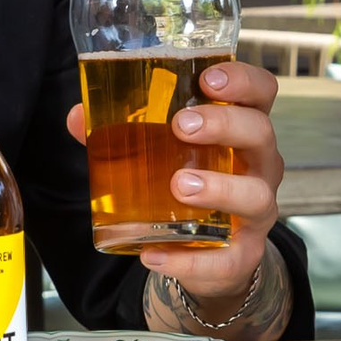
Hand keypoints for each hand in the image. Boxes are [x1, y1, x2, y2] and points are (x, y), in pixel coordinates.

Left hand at [66, 56, 287, 304]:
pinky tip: (155, 254)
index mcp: (242, 129)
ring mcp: (256, 211)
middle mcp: (258, 165)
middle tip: (182, 126)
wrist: (206, 252)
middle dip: (224, 125)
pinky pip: (227, 260)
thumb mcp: (160, 152)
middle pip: (260, 134)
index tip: (207, 79)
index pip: (261, 92)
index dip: (243, 81)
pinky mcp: (242, 254)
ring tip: (179, 185)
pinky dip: (190, 260)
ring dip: (219, 188)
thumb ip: (121, 132)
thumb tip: (79, 116)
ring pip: (255, 196)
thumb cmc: (188, 181)